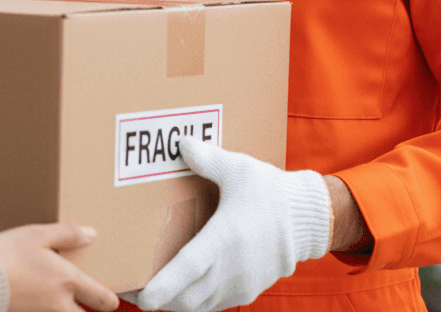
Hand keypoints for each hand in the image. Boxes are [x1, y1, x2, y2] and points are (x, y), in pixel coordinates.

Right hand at [0, 223, 118, 311]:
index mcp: (67, 280)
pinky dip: (46, 308)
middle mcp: (58, 303)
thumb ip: (67, 234)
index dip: (110, 301)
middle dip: (88, 311)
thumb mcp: (38, 234)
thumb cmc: (6, 255)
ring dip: (67, 309)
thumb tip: (90, 233)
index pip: (100, 298)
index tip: (111, 300)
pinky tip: (38, 294)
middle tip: (90, 302)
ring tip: (61, 296)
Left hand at [134, 138, 330, 311]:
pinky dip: (194, 303)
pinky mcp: (248, 290)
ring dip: (176, 303)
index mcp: (226, 237)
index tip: (143, 297)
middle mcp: (232, 267)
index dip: (165, 285)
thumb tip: (181, 143)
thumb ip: (207, 159)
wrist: (308, 218)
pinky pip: (214, 304)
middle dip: (159, 299)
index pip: (189, 268)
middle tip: (132, 289)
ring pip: (199, 306)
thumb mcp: (238, 169)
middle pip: (187, 297)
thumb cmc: (271, 191)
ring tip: (153, 291)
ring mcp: (241, 283)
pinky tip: (181, 290)